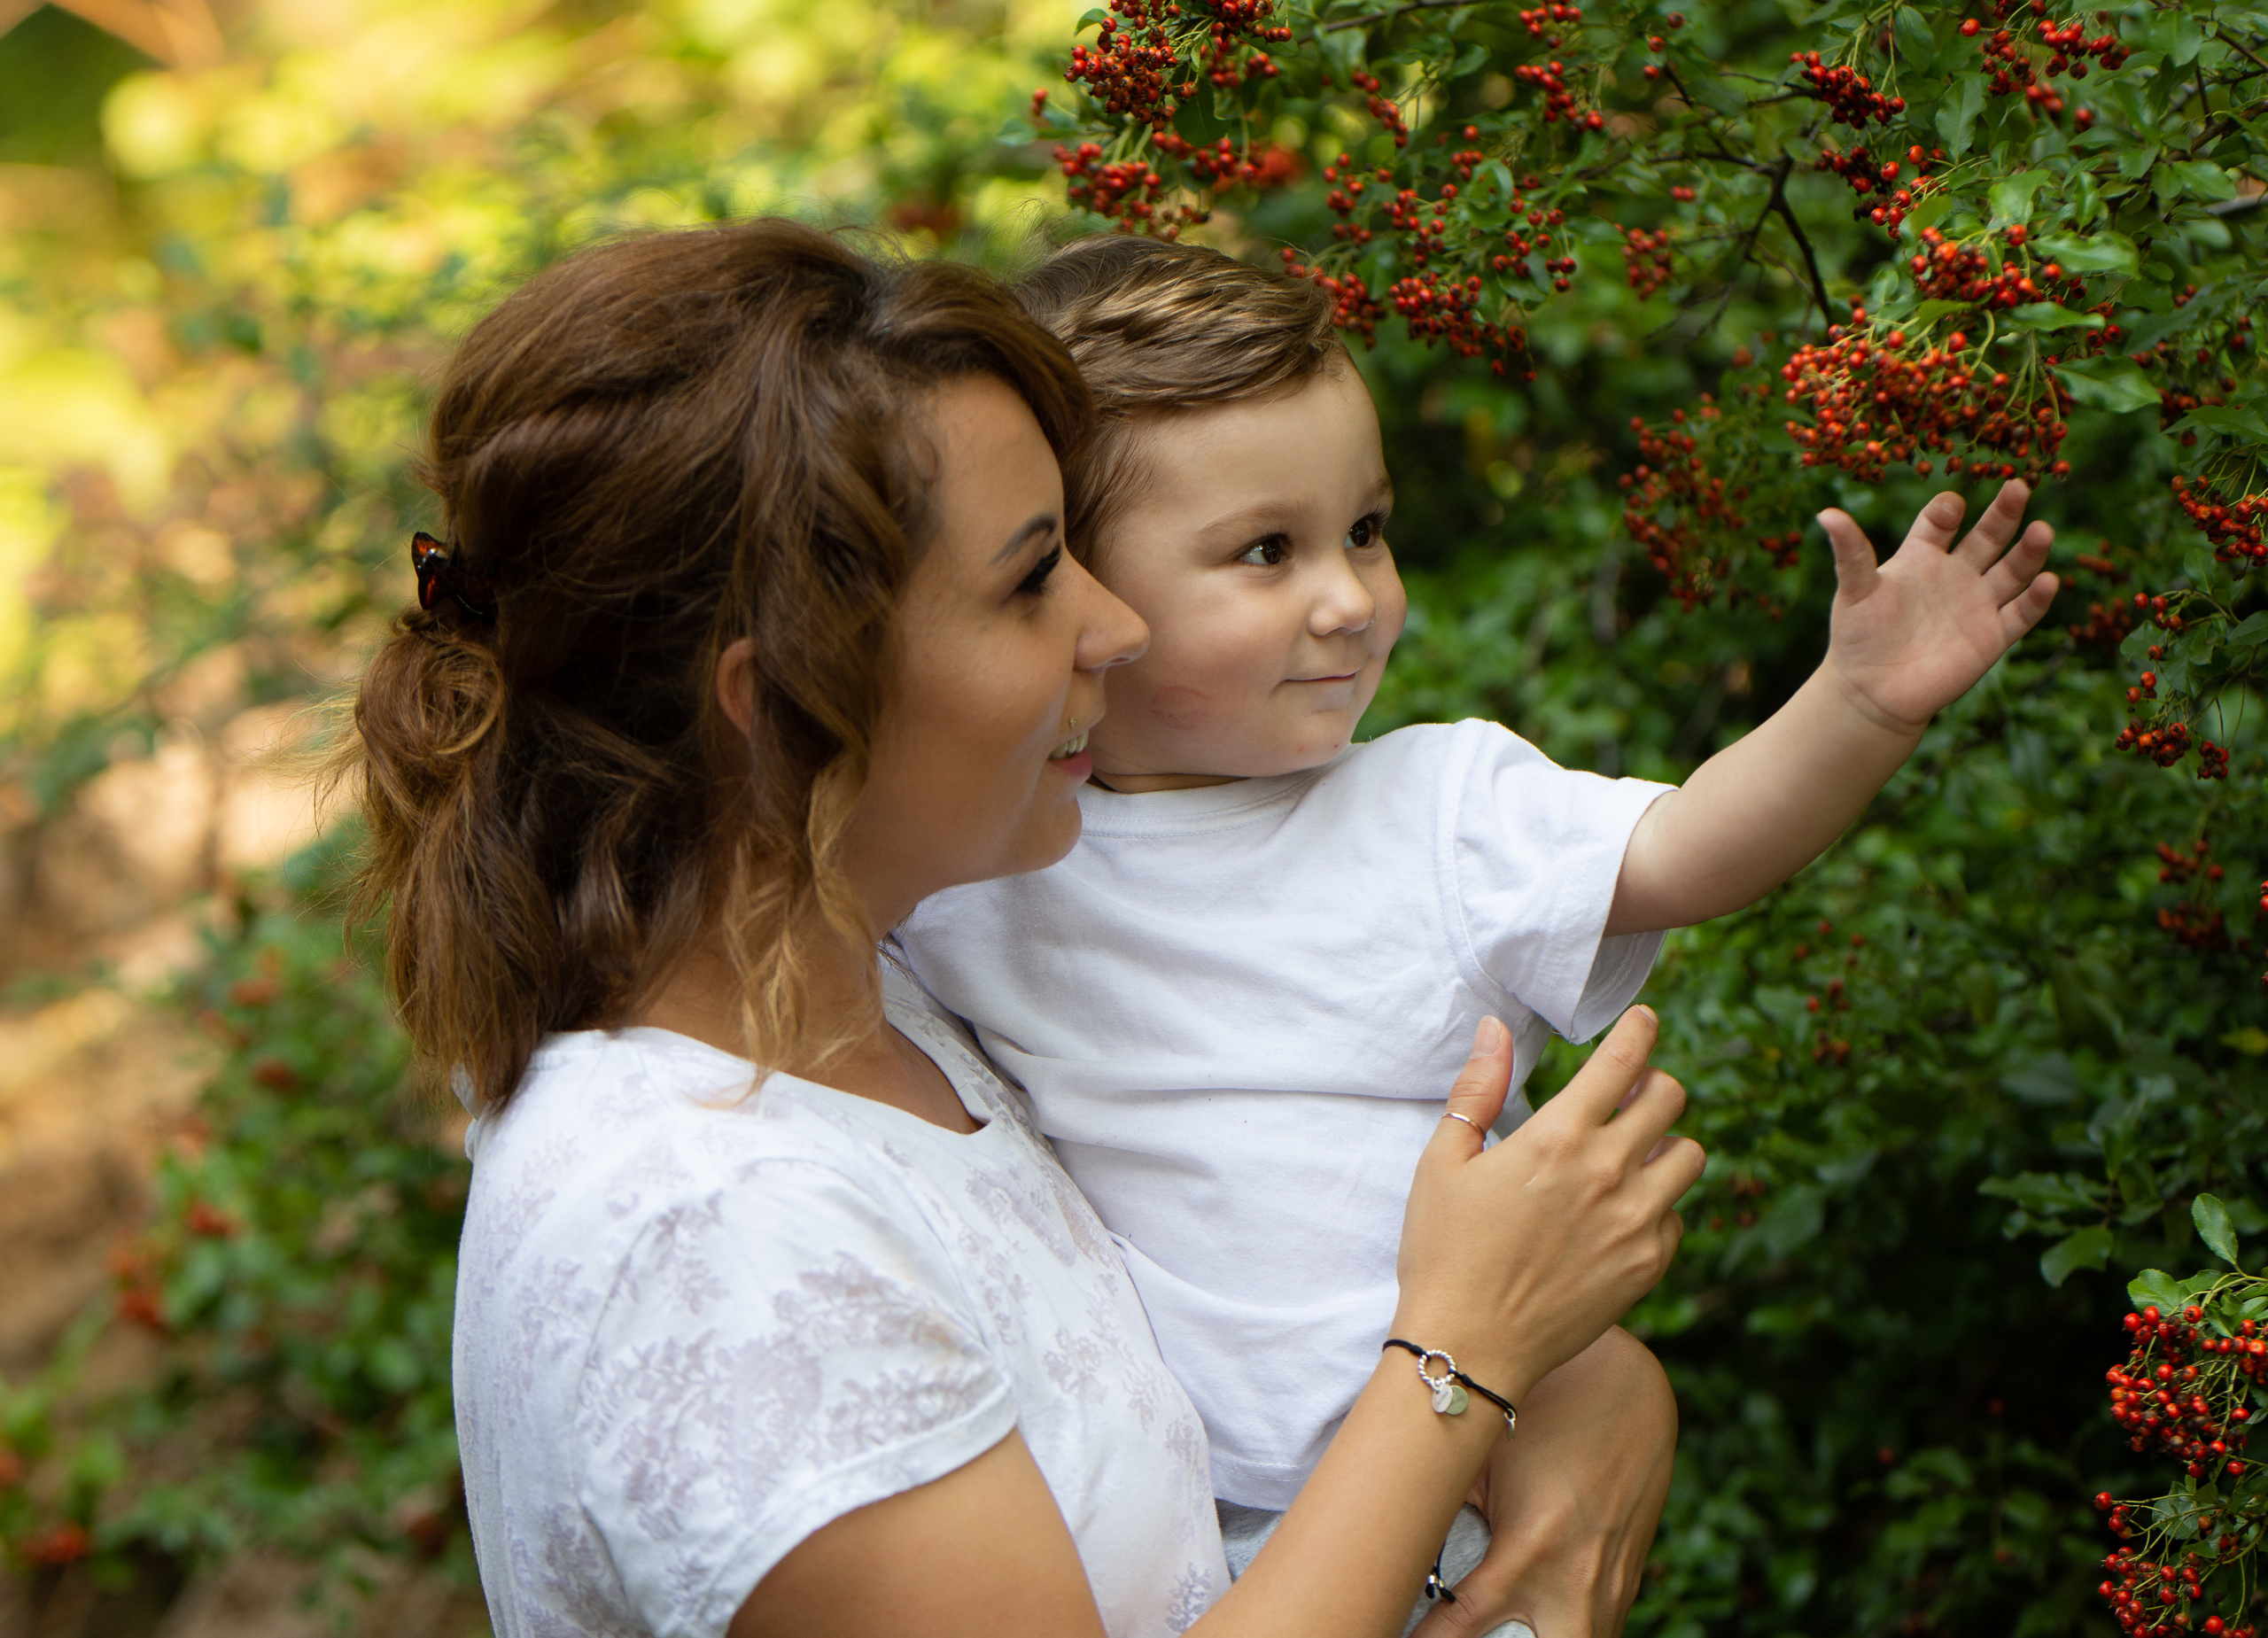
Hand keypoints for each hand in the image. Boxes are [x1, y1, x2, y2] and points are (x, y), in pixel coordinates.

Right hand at [1392, 1008, 1703, 1401]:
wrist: (1470, 1347)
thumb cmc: (1445, 1252)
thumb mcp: (1443, 1163)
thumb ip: (1476, 1089)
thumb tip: (1495, 1029)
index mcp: (1558, 1137)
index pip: (1624, 1060)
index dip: (1639, 1030)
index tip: (1642, 1021)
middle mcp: (1608, 1173)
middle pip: (1671, 1098)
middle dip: (1653, 1084)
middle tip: (1629, 1094)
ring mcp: (1635, 1223)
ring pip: (1690, 1156)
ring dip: (1665, 1144)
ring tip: (1632, 1155)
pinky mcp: (1648, 1267)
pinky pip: (1677, 1217)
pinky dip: (1658, 1206)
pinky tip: (1620, 1214)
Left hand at [1409, 1329, 1676, 1637]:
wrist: (1628, 1393)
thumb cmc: (1546, 1417)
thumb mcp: (1487, 1457)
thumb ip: (1450, 1504)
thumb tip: (1405, 1536)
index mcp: (1527, 1551)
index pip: (1462, 1626)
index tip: (1389, 1633)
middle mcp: (1571, 1584)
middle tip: (1465, 1637)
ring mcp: (1608, 1589)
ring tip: (1504, 1630)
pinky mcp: (1627, 1582)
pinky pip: (1603, 1631)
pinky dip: (1571, 1633)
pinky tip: (1541, 1623)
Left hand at [1818, 479, 2058, 733]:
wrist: (1871, 692)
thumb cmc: (1858, 637)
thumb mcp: (1854, 590)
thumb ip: (1850, 553)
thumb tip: (1825, 513)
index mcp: (1921, 556)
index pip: (1939, 523)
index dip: (1945, 512)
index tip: (1950, 506)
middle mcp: (1955, 574)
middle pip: (1987, 536)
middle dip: (2003, 514)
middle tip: (2018, 487)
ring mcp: (1977, 604)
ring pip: (2012, 570)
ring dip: (2029, 551)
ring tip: (2043, 530)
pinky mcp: (1992, 636)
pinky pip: (2020, 614)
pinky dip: (2036, 599)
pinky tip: (2048, 581)